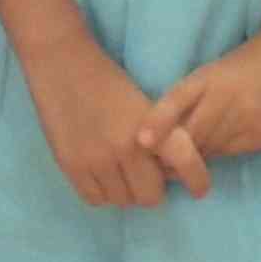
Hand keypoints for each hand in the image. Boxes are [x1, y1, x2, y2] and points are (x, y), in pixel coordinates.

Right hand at [20, 35, 195, 206]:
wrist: (61, 60)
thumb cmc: (106, 78)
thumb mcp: (142, 103)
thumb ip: (158, 136)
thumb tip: (169, 172)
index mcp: (149, 125)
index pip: (184, 161)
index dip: (197, 179)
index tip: (199, 189)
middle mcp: (125, 148)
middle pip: (151, 196)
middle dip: (152, 186)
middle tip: (144, 169)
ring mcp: (96, 160)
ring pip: (123, 201)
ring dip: (126, 190)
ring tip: (119, 168)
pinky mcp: (71, 166)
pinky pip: (97, 199)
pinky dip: (103, 191)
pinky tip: (101, 172)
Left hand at [142, 24, 260, 167]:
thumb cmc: (251, 60)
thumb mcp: (217, 71)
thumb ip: (196, 98)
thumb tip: (170, 130)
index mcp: (208, 77)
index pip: (177, 100)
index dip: (158, 121)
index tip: (141, 140)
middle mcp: (224, 98)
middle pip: (191, 134)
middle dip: (173, 153)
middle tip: (155, 165)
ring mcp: (244, 119)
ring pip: (210, 148)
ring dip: (195, 158)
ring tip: (179, 167)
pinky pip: (232, 152)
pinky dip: (219, 155)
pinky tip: (214, 154)